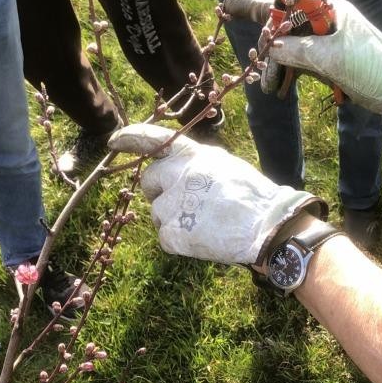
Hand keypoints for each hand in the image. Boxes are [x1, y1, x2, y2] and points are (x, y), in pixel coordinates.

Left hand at [108, 125, 324, 265]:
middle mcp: (176, 175)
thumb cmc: (254, 198)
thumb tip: (177, 170)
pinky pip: (165, 239)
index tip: (114, 142)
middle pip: (149, 183)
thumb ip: (197, 164)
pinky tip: (203, 240)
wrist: (267, 228)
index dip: (130, 139)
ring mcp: (172, 205)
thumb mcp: (224, 166)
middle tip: (188, 206)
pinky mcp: (172, 234)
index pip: (153, 139)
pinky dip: (180, 243)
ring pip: (157, 214)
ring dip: (174, 221)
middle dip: (160, 194)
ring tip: (205, 225)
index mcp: (191, 155)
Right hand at [269, 0, 381, 133]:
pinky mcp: (329, 63)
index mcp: (331, 10)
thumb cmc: (368, 66)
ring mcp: (328, 44)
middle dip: (275, 48)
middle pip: (291, 30)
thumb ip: (298, 50)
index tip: (263, 41)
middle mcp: (327, 23)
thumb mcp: (330, 57)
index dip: (275, 22)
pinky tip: (280, 87)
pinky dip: (292, 74)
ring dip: (280, 65)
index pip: (294, 7)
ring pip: (295, 49)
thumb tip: (271, 48)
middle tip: (261, 67)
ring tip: (269, 85)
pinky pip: (303, 64)